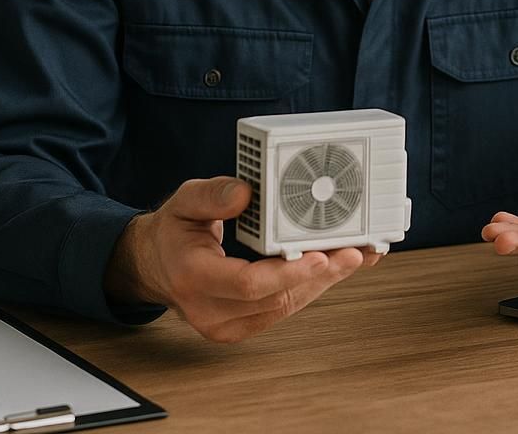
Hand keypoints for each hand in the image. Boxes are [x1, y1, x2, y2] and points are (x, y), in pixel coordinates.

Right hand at [105, 176, 380, 342]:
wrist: (157, 266)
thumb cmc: (174, 232)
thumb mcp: (184, 201)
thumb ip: (212, 195)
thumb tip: (246, 192)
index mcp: (194, 278)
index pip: (247, 283)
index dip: (288, 272)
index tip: (320, 255)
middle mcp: (211, 310)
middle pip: (277, 298)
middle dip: (322, 274)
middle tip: (357, 251)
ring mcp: (228, 324)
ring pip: (287, 305)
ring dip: (326, 281)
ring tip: (359, 255)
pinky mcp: (245, 325)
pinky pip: (286, 308)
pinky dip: (314, 286)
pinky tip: (339, 267)